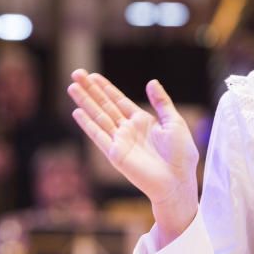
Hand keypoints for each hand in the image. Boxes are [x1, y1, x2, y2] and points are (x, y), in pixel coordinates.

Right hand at [67, 70, 198, 208]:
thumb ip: (161, 102)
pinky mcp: (115, 154)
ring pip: (99, 117)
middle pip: (105, 105)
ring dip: (85, 102)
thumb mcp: (174, 122)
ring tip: (71, 87)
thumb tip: (151, 81)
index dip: (106, 88)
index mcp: (142, 122)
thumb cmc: (181, 154)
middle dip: (90, 90)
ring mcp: (120, 141)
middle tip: (76, 73)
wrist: (178, 179)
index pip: (119, 101)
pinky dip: (88, 124)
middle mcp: (128, 130)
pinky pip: (99, 136)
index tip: (93, 76)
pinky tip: (77, 112)